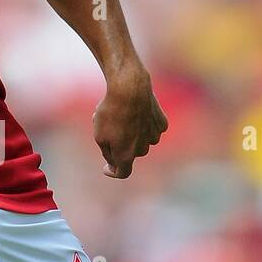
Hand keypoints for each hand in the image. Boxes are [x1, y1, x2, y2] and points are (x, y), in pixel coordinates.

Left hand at [93, 62, 167, 179]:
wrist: (130, 89)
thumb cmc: (110, 112)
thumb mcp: (100, 135)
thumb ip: (108, 153)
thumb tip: (114, 163)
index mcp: (126, 156)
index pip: (122, 172)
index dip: (113, 172)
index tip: (107, 167)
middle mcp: (142, 150)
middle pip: (130, 153)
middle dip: (121, 144)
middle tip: (110, 126)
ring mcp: (154, 137)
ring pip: (142, 140)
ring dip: (132, 133)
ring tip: (121, 115)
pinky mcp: (162, 124)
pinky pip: (151, 128)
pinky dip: (144, 123)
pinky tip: (136, 110)